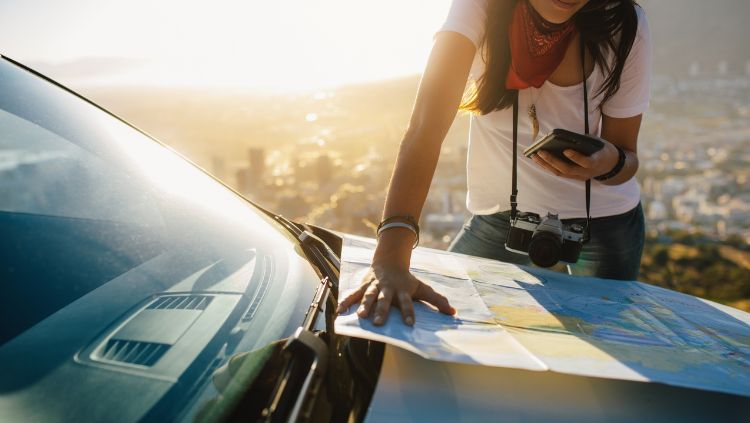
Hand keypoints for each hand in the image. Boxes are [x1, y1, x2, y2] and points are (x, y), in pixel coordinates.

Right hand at [336, 262, 454, 325]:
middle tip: (379, 323)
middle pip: (384, 300)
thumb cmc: (406, 280)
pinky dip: (346, 301)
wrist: (389, 261)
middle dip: (381, 311)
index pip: (407, 303)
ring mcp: (374, 286)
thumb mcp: (422, 288)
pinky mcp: (363, 285)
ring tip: (360, 316)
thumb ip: (437, 300)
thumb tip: (453, 313)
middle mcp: (387, 289)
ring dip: (364, 305)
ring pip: (368, 296)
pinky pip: (353, 294)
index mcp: (402, 291)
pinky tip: (339, 311)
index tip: (410, 325)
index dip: (408, 313)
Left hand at [531, 139, 618, 180]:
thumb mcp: (598, 142)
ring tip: (535, 156)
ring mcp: (579, 177)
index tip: (565, 150)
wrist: (611, 166)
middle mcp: (587, 172)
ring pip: (560, 173)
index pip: (586, 162)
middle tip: (540, 152)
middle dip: (552, 161)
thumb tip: (565, 138)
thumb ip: (584, 141)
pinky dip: (548, 167)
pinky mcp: (574, 177)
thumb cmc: (602, 150)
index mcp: (596, 162)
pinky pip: (559, 173)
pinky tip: (539, 160)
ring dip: (546, 165)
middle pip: (567, 169)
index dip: (576, 157)